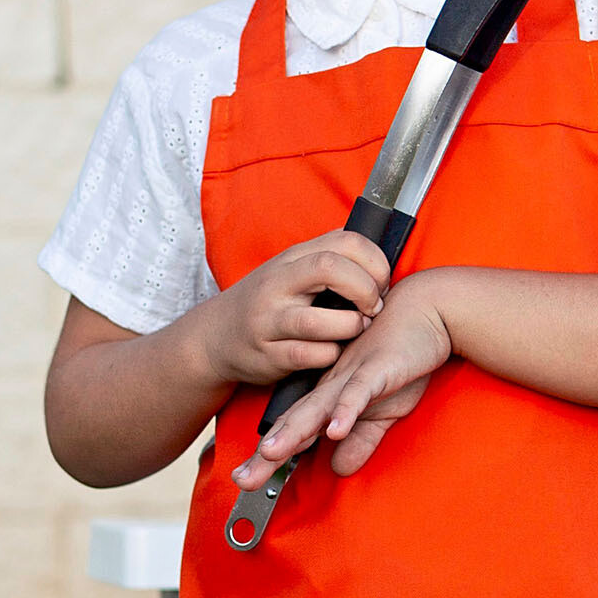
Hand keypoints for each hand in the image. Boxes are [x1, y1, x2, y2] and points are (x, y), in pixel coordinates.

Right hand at [195, 229, 389, 389]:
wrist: (215, 336)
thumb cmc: (267, 303)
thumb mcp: (291, 270)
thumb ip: (327, 260)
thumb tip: (376, 259)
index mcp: (293, 258)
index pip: (344, 242)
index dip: (375, 261)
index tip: (382, 282)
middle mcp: (278, 284)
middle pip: (330, 269)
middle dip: (365, 289)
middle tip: (374, 307)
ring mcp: (270, 320)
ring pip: (319, 321)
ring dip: (351, 327)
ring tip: (357, 329)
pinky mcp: (268, 354)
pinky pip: (310, 355)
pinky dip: (331, 354)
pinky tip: (333, 351)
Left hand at [231, 274, 452, 485]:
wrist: (427, 309)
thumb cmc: (403, 357)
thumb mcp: (383, 410)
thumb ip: (360, 440)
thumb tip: (339, 469)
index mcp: (330, 395)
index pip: (295, 430)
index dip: (270, 456)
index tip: (245, 478)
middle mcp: (332, 386)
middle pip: (295, 422)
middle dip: (268, 453)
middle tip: (242, 478)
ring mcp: (352, 376)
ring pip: (318, 407)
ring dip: (295, 431)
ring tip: (270, 454)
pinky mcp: (378, 369)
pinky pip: (359, 392)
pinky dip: (347, 411)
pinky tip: (335, 430)